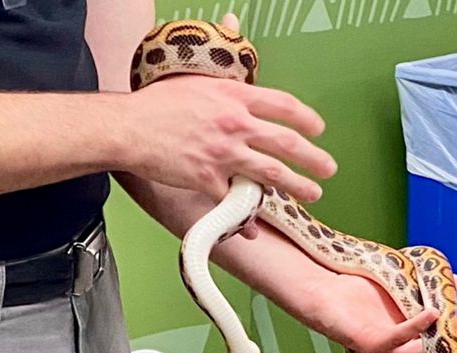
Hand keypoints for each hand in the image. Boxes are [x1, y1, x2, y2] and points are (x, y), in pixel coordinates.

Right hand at [125, 13, 335, 203]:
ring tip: (312, 193)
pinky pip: (236, 203)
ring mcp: (224, 155)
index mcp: (233, 97)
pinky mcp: (209, 181)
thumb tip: (233, 20)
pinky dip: (247, 218)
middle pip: (287, 144)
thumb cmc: (157, 102)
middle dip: (314, 159)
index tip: (318, 129)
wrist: (128, 128)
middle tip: (328, 168)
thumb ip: (221, 57)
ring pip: (272, 174)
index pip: (283, 105)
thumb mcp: (194, 71)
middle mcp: (234, 125)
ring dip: (298, 186)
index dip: (306, 119)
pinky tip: (255, 227)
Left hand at [305, 271, 456, 352]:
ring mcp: (387, 349)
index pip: (454, 348)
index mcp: (415, 338)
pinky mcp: (368, 341)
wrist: (321, 290)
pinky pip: (396, 338)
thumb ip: (429, 292)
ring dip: (453, 337)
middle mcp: (404, 349)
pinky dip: (414, 327)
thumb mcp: (403, 288)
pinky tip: (431, 314)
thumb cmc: (360, 290)